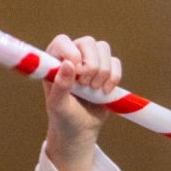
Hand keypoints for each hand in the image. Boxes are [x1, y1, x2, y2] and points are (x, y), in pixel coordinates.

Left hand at [42, 35, 122, 170]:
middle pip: (88, 42)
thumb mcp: (57, 105)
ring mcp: (90, 60)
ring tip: (93, 89)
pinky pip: (116, 62)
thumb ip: (60, 86)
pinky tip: (105, 91)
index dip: (72, 54)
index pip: (63, 41)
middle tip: (85, 85)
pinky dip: (114, 77)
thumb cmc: (62, 117)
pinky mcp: (106, 69)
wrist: (80, 130)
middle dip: (91, 65)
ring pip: (104, 48)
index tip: (76, 74)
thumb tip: (68, 64)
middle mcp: (72, 55)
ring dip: (103, 71)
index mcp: (54, 60)